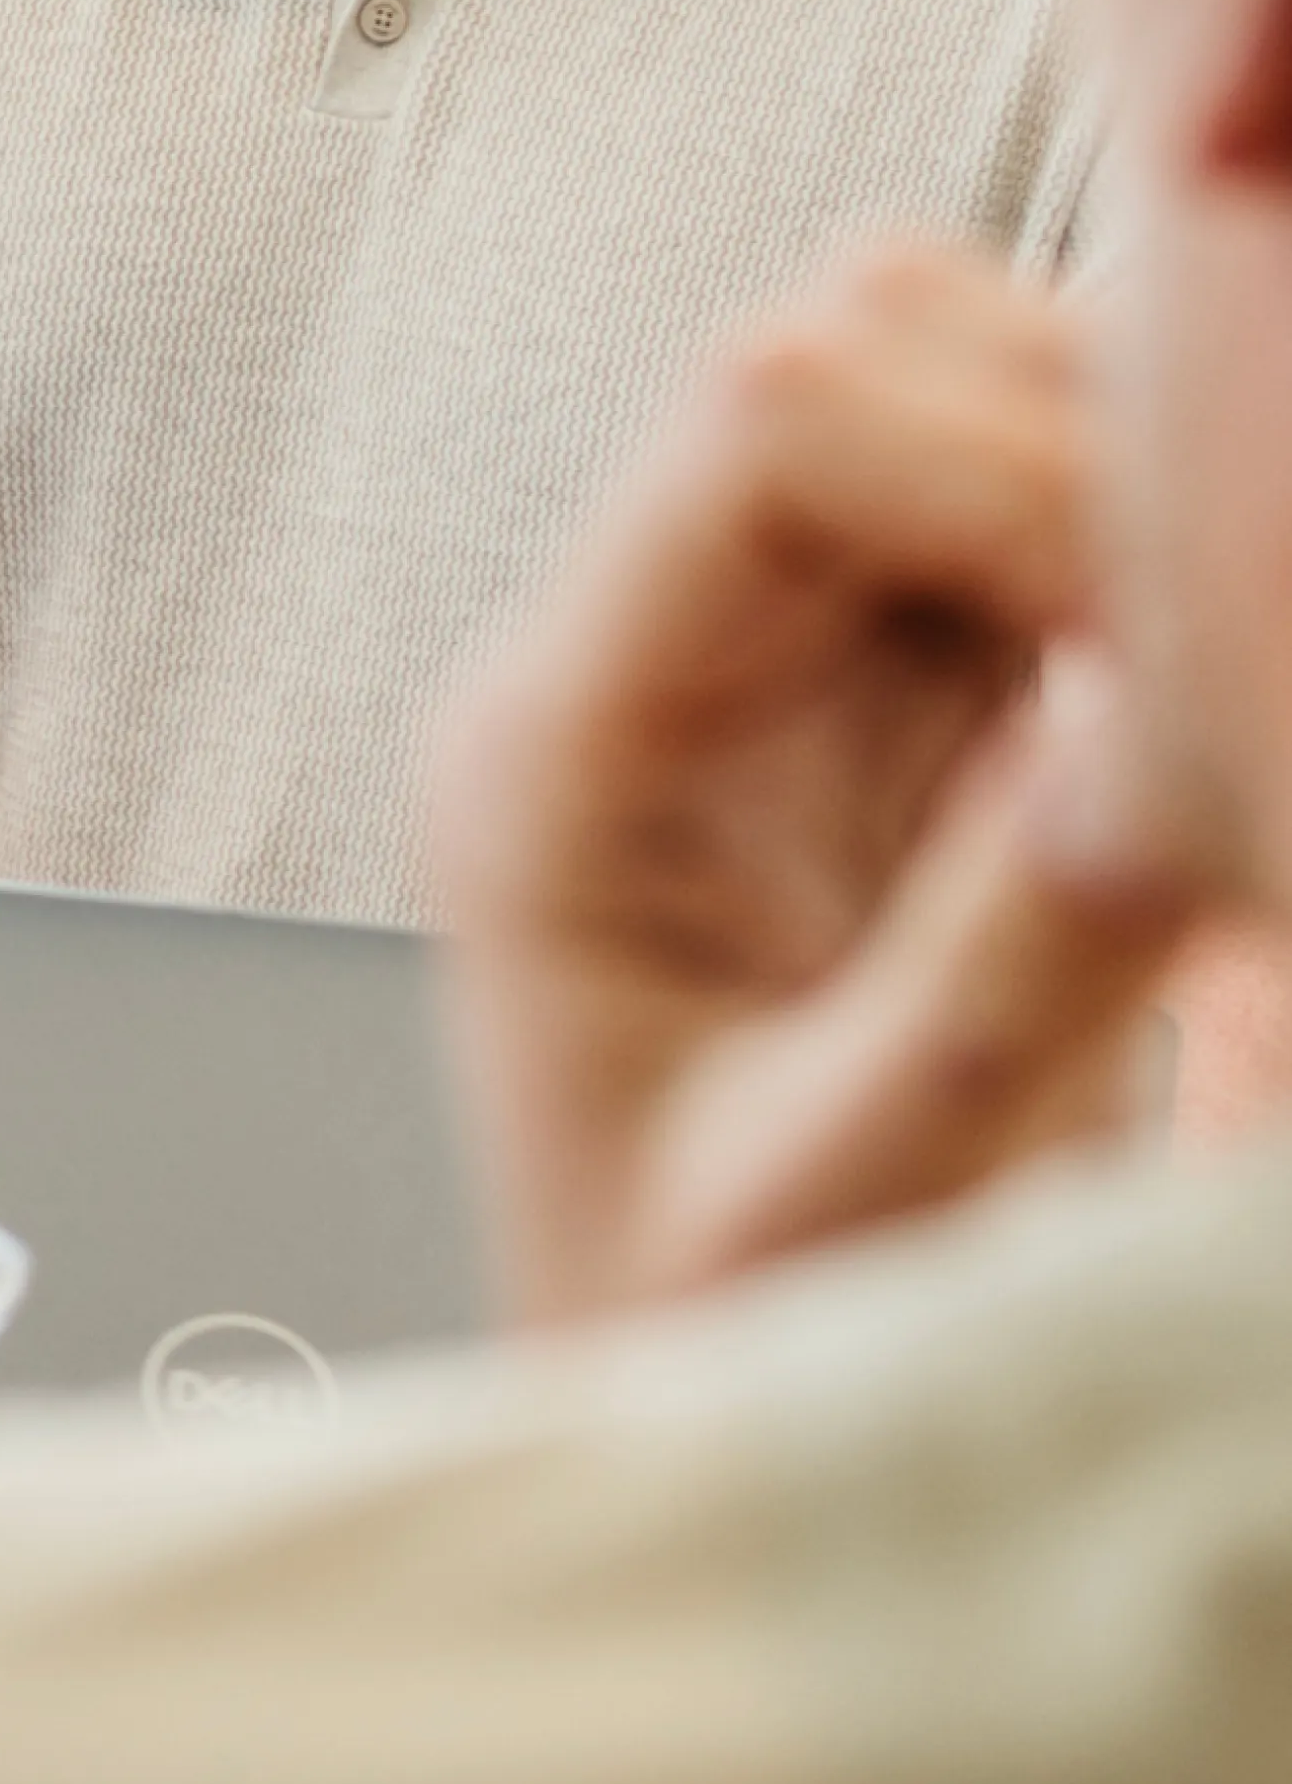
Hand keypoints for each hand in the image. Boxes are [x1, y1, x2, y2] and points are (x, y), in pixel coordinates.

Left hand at [438, 239, 1203, 1323]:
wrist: (706, 1430)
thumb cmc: (708, 1343)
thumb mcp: (848, 1190)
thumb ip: (994, 976)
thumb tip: (1149, 755)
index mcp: (559, 750)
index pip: (763, 429)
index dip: (1005, 464)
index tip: (1173, 637)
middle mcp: (646, 664)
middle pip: (872, 354)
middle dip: (1096, 446)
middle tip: (1236, 665)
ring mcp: (779, 668)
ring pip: (984, 406)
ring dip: (1147, 501)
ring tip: (1231, 711)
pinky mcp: (911, 712)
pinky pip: (1059, 537)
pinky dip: (1171, 580)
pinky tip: (1222, 731)